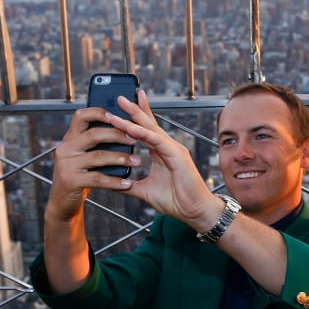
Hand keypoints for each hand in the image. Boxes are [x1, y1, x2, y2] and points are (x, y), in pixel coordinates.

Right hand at [45, 106, 141, 221]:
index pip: (81, 116)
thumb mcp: (82, 156)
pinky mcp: (71, 181)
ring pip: (98, 157)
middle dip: (117, 135)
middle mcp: (65, 149)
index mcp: (69, 139)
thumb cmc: (78, 176)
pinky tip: (127, 183)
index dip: (99, 113)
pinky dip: (114, 181)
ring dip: (121, 158)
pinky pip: (98, 178)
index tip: (118, 116)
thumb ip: (95, 144)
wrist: (61, 202)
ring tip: (137, 161)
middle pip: (94, 135)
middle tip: (135, 138)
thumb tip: (123, 130)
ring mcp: (66, 165)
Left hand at [107, 90, 222, 231]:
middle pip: (148, 124)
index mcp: (161, 152)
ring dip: (134, 117)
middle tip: (120, 96)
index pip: (147, 129)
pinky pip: (156, 141)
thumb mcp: (145, 191)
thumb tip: (114, 183)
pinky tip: (129, 127)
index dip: (137, 115)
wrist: (194, 212)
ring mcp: (173, 149)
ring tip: (120, 106)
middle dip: (134, 109)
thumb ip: (130, 185)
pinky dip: (142, 133)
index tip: (123, 104)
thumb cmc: (176, 200)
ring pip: (151, 129)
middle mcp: (168, 147)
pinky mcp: (177, 155)